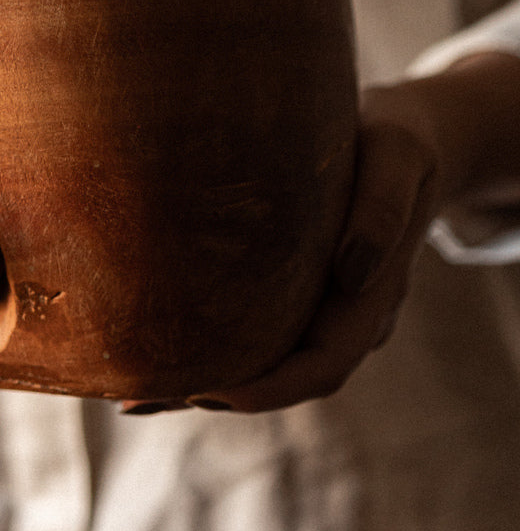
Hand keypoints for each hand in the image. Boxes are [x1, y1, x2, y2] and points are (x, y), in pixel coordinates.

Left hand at [122, 50, 519, 415]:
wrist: (403, 133)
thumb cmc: (397, 140)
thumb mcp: (396, 157)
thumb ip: (381, 210)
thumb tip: (349, 272)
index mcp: (372, 299)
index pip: (324, 367)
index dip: (269, 388)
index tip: (210, 390)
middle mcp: (342, 315)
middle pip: (279, 378)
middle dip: (212, 393)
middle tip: (139, 396)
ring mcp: (316, 306)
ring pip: (258, 360)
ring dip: (198, 377)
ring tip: (127, 386)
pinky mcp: (290, 286)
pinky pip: (248, 325)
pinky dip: (203, 341)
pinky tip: (149, 341)